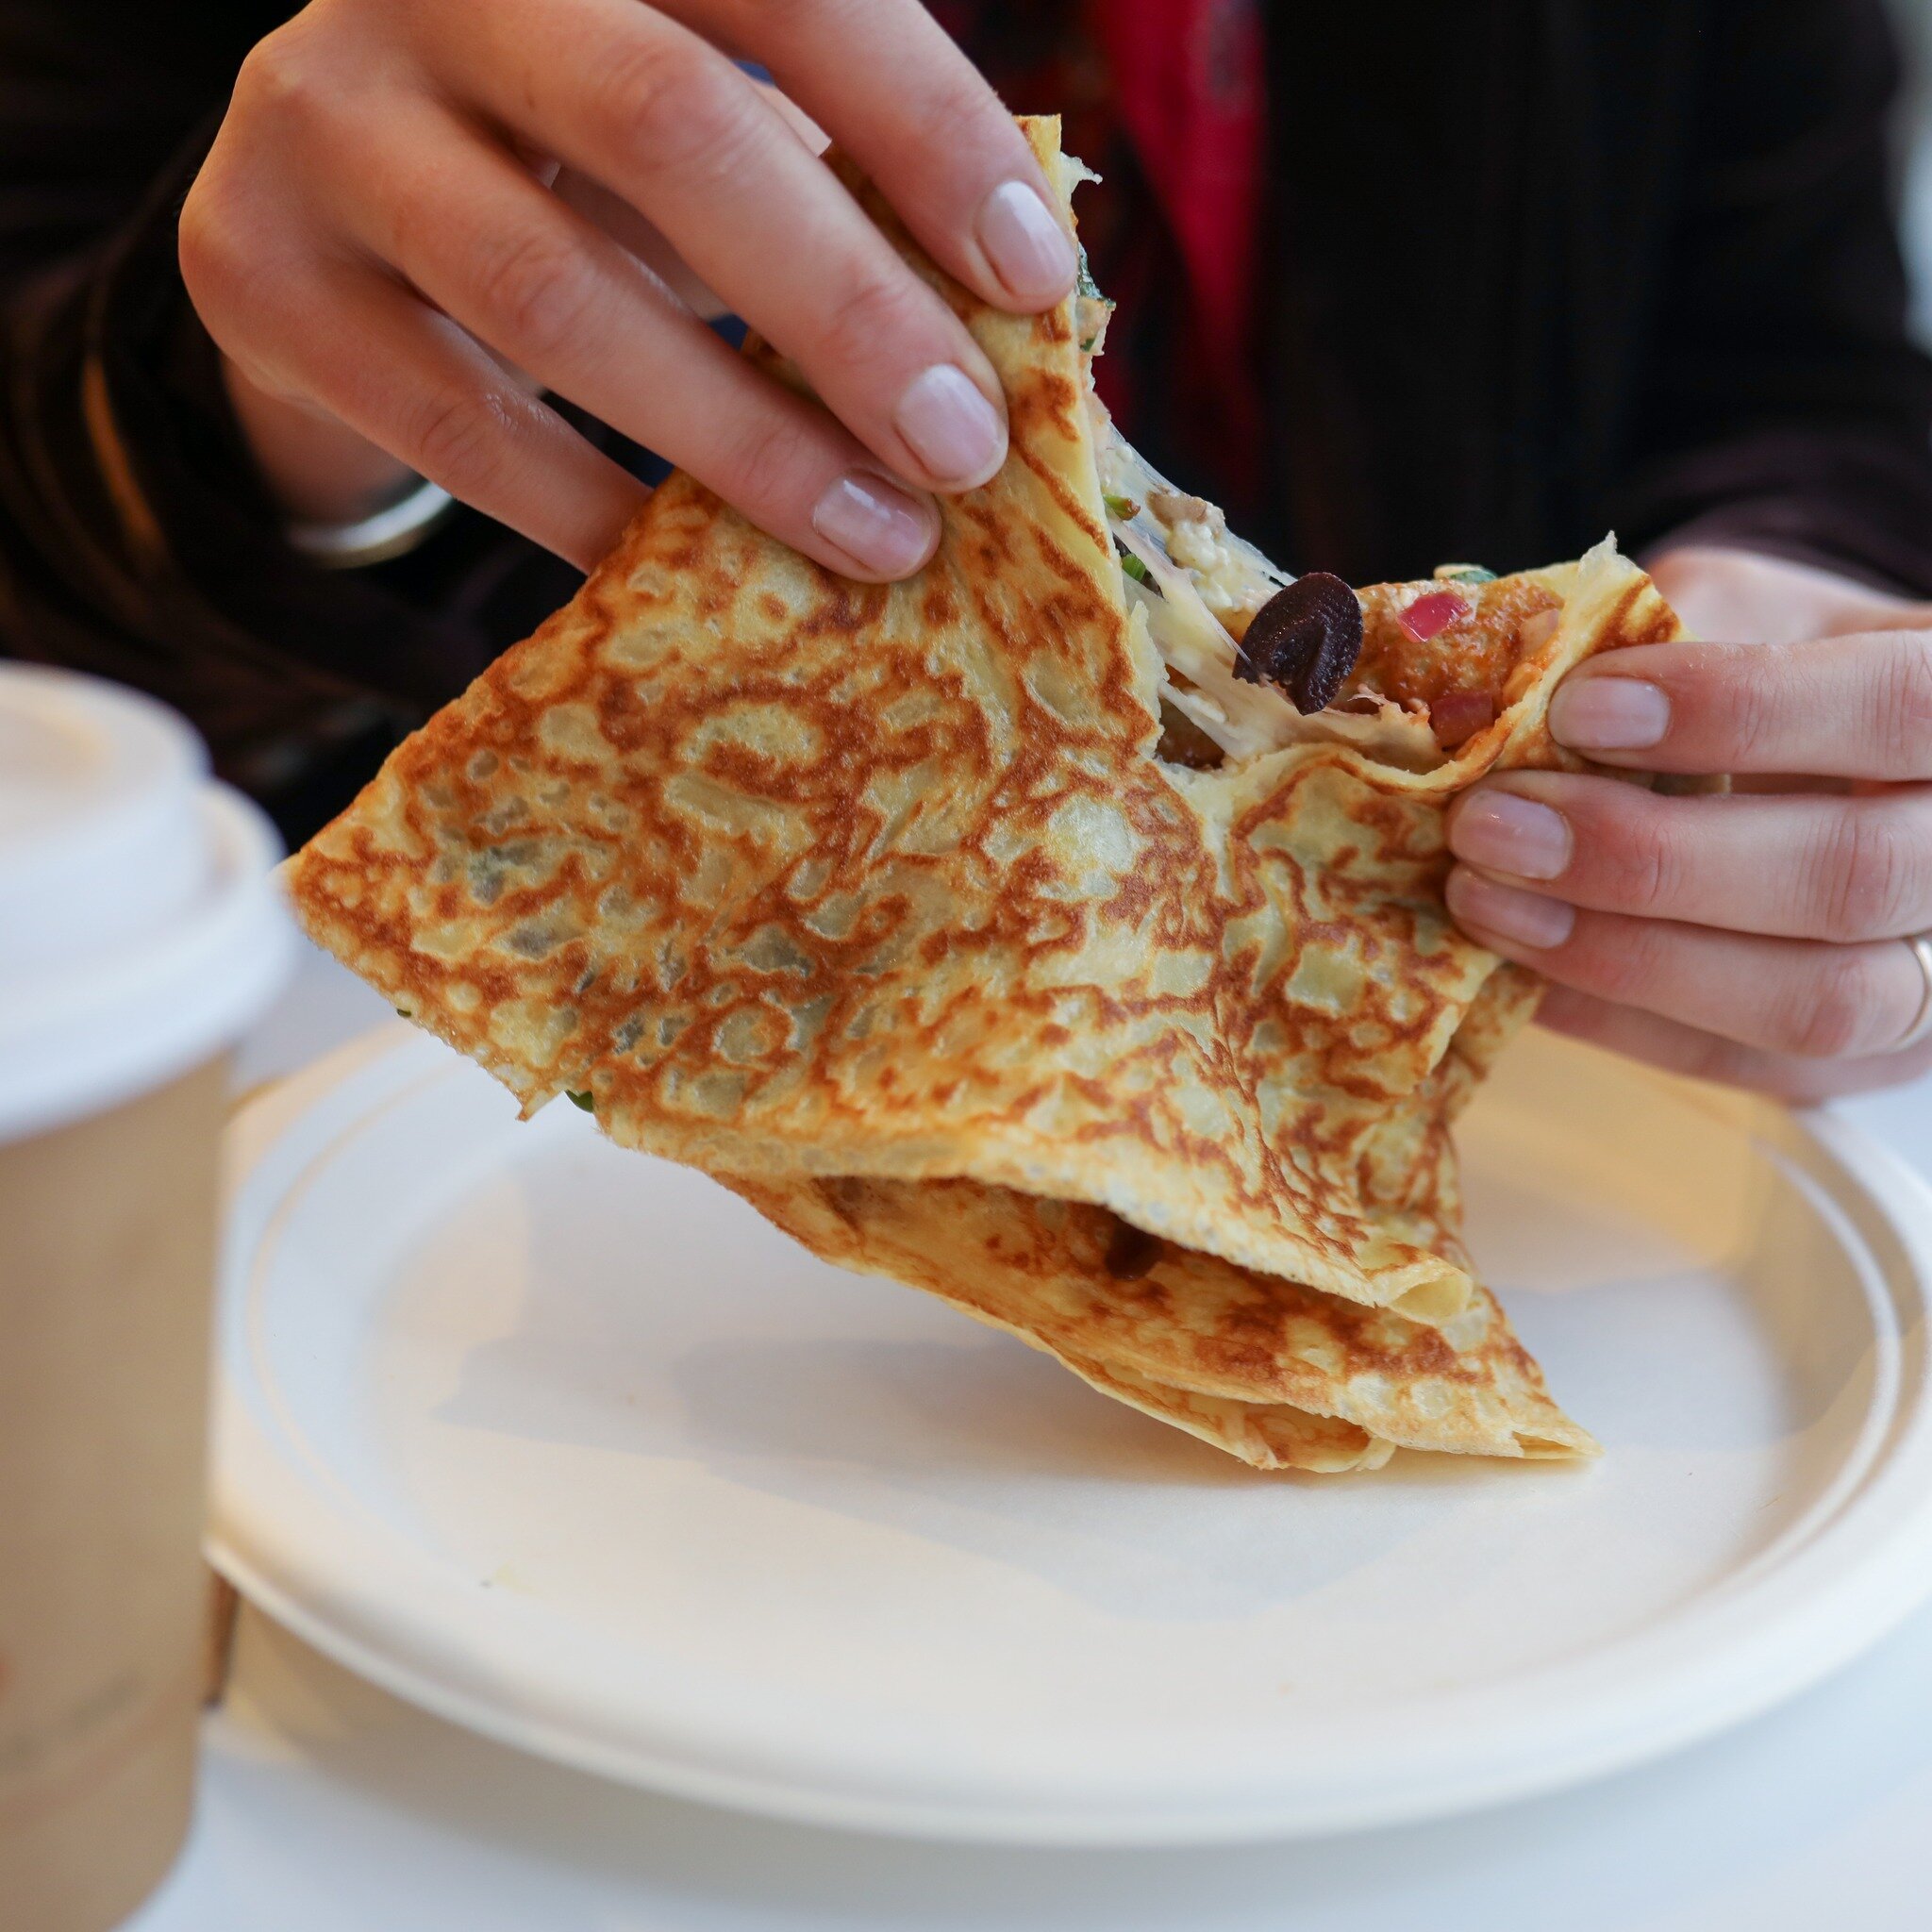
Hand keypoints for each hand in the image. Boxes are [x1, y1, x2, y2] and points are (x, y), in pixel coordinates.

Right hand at [180, 0, 1076, 574]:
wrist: (326, 199)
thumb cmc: (576, 163)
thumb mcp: (700, 128)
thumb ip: (828, 180)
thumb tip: (1017, 328)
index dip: (923, 126)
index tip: (1033, 280)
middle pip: (664, 127)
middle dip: (843, 307)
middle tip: (962, 449)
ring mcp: (323, 121)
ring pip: (555, 295)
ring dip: (744, 441)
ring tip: (881, 538)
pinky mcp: (257, 273)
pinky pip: (460, 426)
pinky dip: (598, 514)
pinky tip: (700, 568)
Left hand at [1443, 547, 1931, 1101]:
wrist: (1806, 752)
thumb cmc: (1761, 660)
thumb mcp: (1730, 604)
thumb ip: (1658, 632)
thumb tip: (1514, 702)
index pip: (1897, 708)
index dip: (1739, 710)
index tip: (1577, 710)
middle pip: (1854, 876)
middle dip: (1650, 858)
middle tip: (1491, 824)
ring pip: (1816, 1000)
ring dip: (1627, 955)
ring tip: (1487, 898)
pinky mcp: (1867, 1059)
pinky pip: (1746, 1065)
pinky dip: (1617, 1020)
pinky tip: (1516, 972)